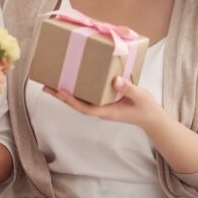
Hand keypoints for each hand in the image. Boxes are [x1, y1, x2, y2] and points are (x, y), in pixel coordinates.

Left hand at [44, 76, 165, 129]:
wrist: (152, 117)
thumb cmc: (146, 108)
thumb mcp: (140, 97)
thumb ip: (128, 89)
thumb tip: (115, 80)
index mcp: (107, 112)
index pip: (85, 108)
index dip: (72, 101)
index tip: (60, 92)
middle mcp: (101, 110)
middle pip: (77, 104)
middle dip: (61, 96)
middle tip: (46, 86)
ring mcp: (102, 106)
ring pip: (81, 100)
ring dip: (66, 93)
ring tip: (52, 83)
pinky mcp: (105, 101)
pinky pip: (88, 96)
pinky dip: (78, 90)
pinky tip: (72, 82)